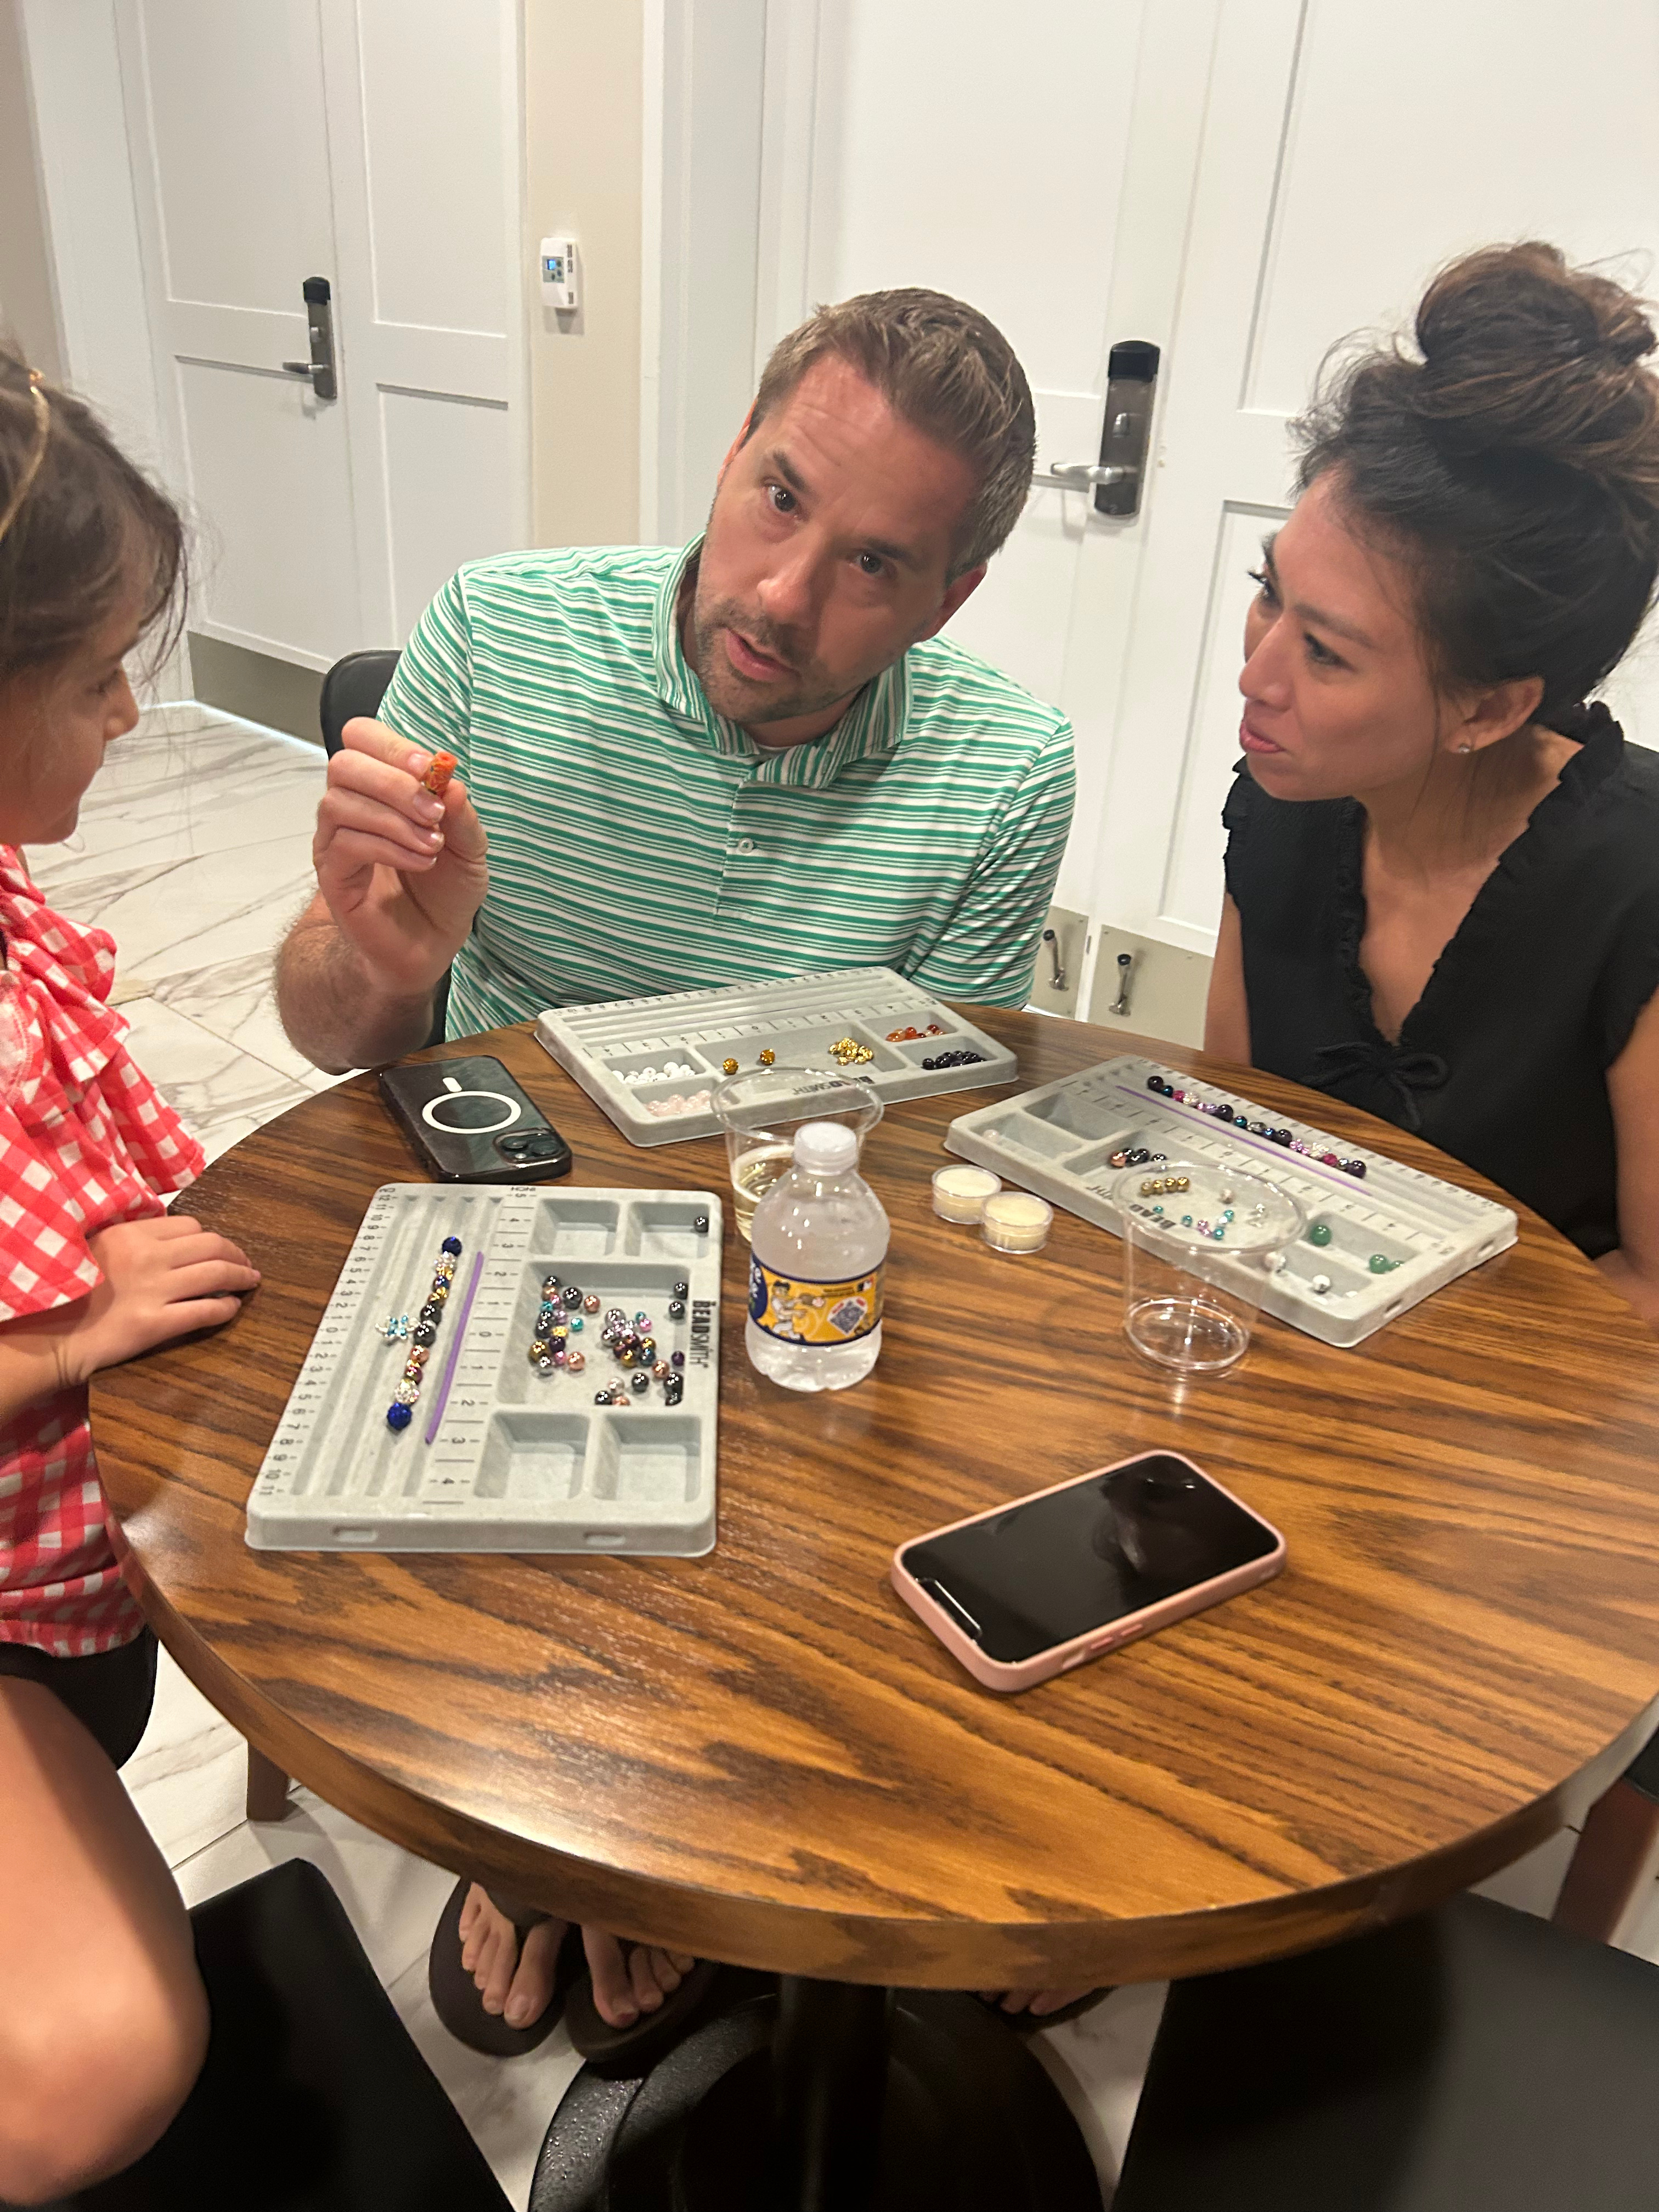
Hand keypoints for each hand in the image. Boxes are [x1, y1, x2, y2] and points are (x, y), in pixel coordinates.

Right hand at [5, 1216, 259, 1394]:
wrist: (44, 1334)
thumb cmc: (65, 1293)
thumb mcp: (94, 1249)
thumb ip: (129, 1241)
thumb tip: (166, 1240)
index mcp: (130, 1234)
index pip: (188, 1225)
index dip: (210, 1236)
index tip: (219, 1246)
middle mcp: (147, 1257)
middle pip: (211, 1245)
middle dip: (236, 1253)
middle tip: (246, 1263)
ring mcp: (153, 1290)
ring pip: (216, 1273)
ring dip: (241, 1276)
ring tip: (250, 1281)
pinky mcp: (155, 1324)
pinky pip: (205, 1310)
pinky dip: (227, 1307)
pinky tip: (232, 1307)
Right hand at [311, 718, 489, 997]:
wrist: (430, 943)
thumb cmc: (444, 890)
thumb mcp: (471, 849)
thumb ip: (462, 815)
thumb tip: (450, 780)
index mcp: (380, 787)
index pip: (362, 737)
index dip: (393, 745)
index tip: (431, 768)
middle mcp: (350, 806)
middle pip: (345, 763)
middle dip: (394, 781)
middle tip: (433, 811)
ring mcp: (335, 840)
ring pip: (340, 802)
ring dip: (395, 820)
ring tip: (432, 845)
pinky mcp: (332, 874)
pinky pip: (347, 844)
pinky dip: (390, 848)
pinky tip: (420, 861)